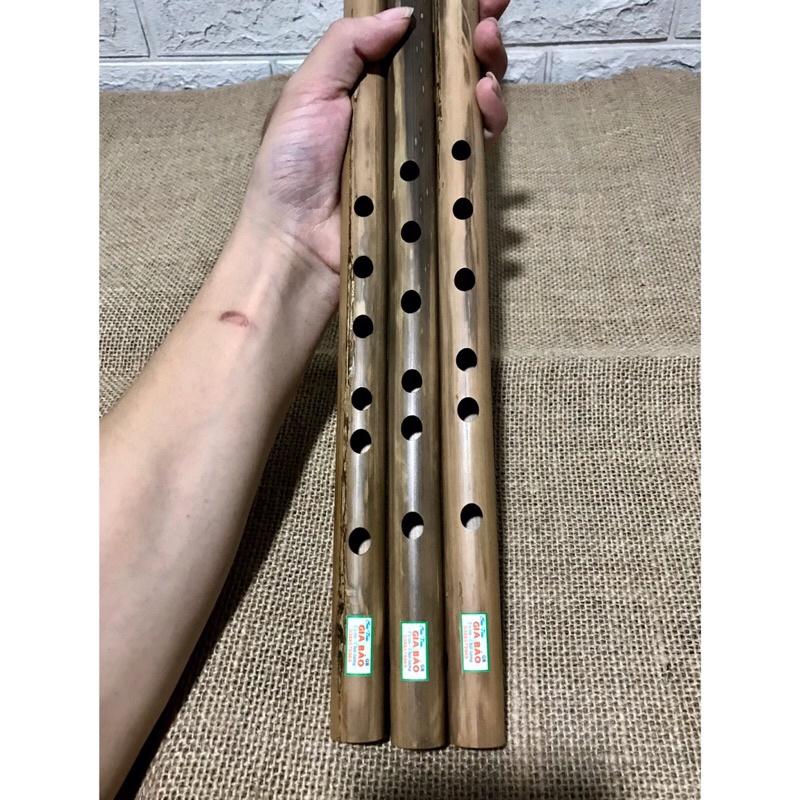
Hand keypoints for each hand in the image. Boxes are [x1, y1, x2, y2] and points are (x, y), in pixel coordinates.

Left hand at [237, 2, 509, 276]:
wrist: (297, 244)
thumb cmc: (291, 168)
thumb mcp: (307, 92)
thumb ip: (348, 45)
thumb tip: (404, 14)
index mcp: (366, 86)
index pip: (413, 43)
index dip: (445, 18)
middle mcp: (399, 114)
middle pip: (450, 69)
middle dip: (475, 36)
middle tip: (490, 17)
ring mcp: (421, 151)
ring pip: (469, 104)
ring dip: (486, 69)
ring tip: (487, 49)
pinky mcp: (437, 186)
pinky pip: (472, 148)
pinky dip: (486, 118)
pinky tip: (483, 98)